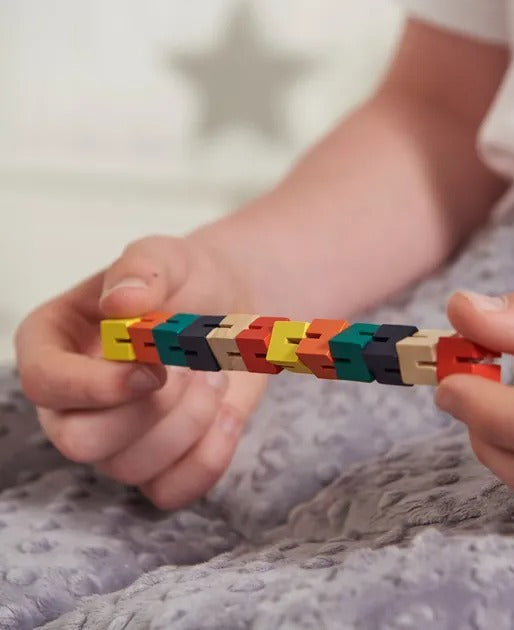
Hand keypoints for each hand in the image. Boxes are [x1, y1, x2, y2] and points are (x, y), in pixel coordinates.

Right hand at [15, 235, 266, 508]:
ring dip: (189, 421)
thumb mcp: (168, 258)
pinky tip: (230, 414)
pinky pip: (169, 491)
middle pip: (79, 442)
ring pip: (130, 469)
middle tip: (194, 368)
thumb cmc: (188, 280)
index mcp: (56, 345)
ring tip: (214, 375)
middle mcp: (75, 401)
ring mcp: (115, 439)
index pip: (43, 383)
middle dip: (150, 409)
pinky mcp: (158, 463)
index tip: (152, 369)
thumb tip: (122, 303)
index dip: (95, 386)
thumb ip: (142, 269)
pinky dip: (209, 456)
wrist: (234, 306)